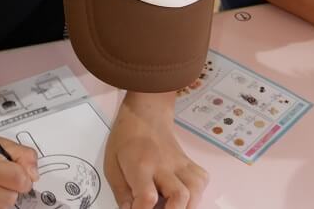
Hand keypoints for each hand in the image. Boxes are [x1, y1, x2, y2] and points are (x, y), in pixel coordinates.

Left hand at [105, 91, 207, 208]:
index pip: (148, 197)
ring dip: (188, 205)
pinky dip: (197, 193)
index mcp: (141, 166)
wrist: (146, 114)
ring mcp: (180, 164)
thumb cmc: (126, 138)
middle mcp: (164, 166)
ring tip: (173, 208)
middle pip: (180, 195)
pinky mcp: (189, 163)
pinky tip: (185, 197)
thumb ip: (121, 192)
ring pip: (196, 189)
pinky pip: (202, 180)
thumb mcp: (112, 165)